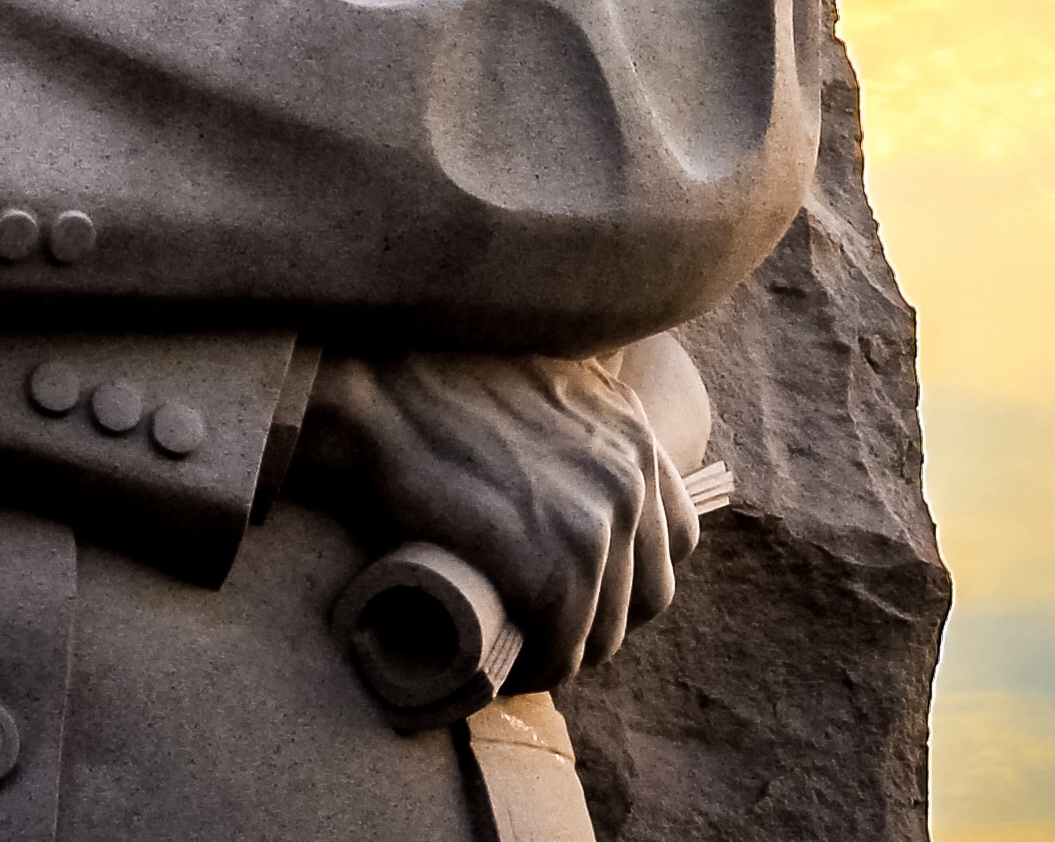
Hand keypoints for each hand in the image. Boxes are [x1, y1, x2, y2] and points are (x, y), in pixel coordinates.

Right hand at [294, 350, 699, 691]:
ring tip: (521, 654)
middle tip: (545, 631)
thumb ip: (578, 423)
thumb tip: (569, 474)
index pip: (676, 536)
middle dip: (602, 621)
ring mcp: (596, 524)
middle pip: (650, 592)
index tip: (586, 590)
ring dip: (565, 653)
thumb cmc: (436, 386)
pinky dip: (535, 669)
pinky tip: (505, 666)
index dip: (632, 575)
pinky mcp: (550, 568)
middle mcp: (631, 476)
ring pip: (607, 630)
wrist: (379, 398)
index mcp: (634, 433)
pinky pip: (561, 647)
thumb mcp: (542, 385)